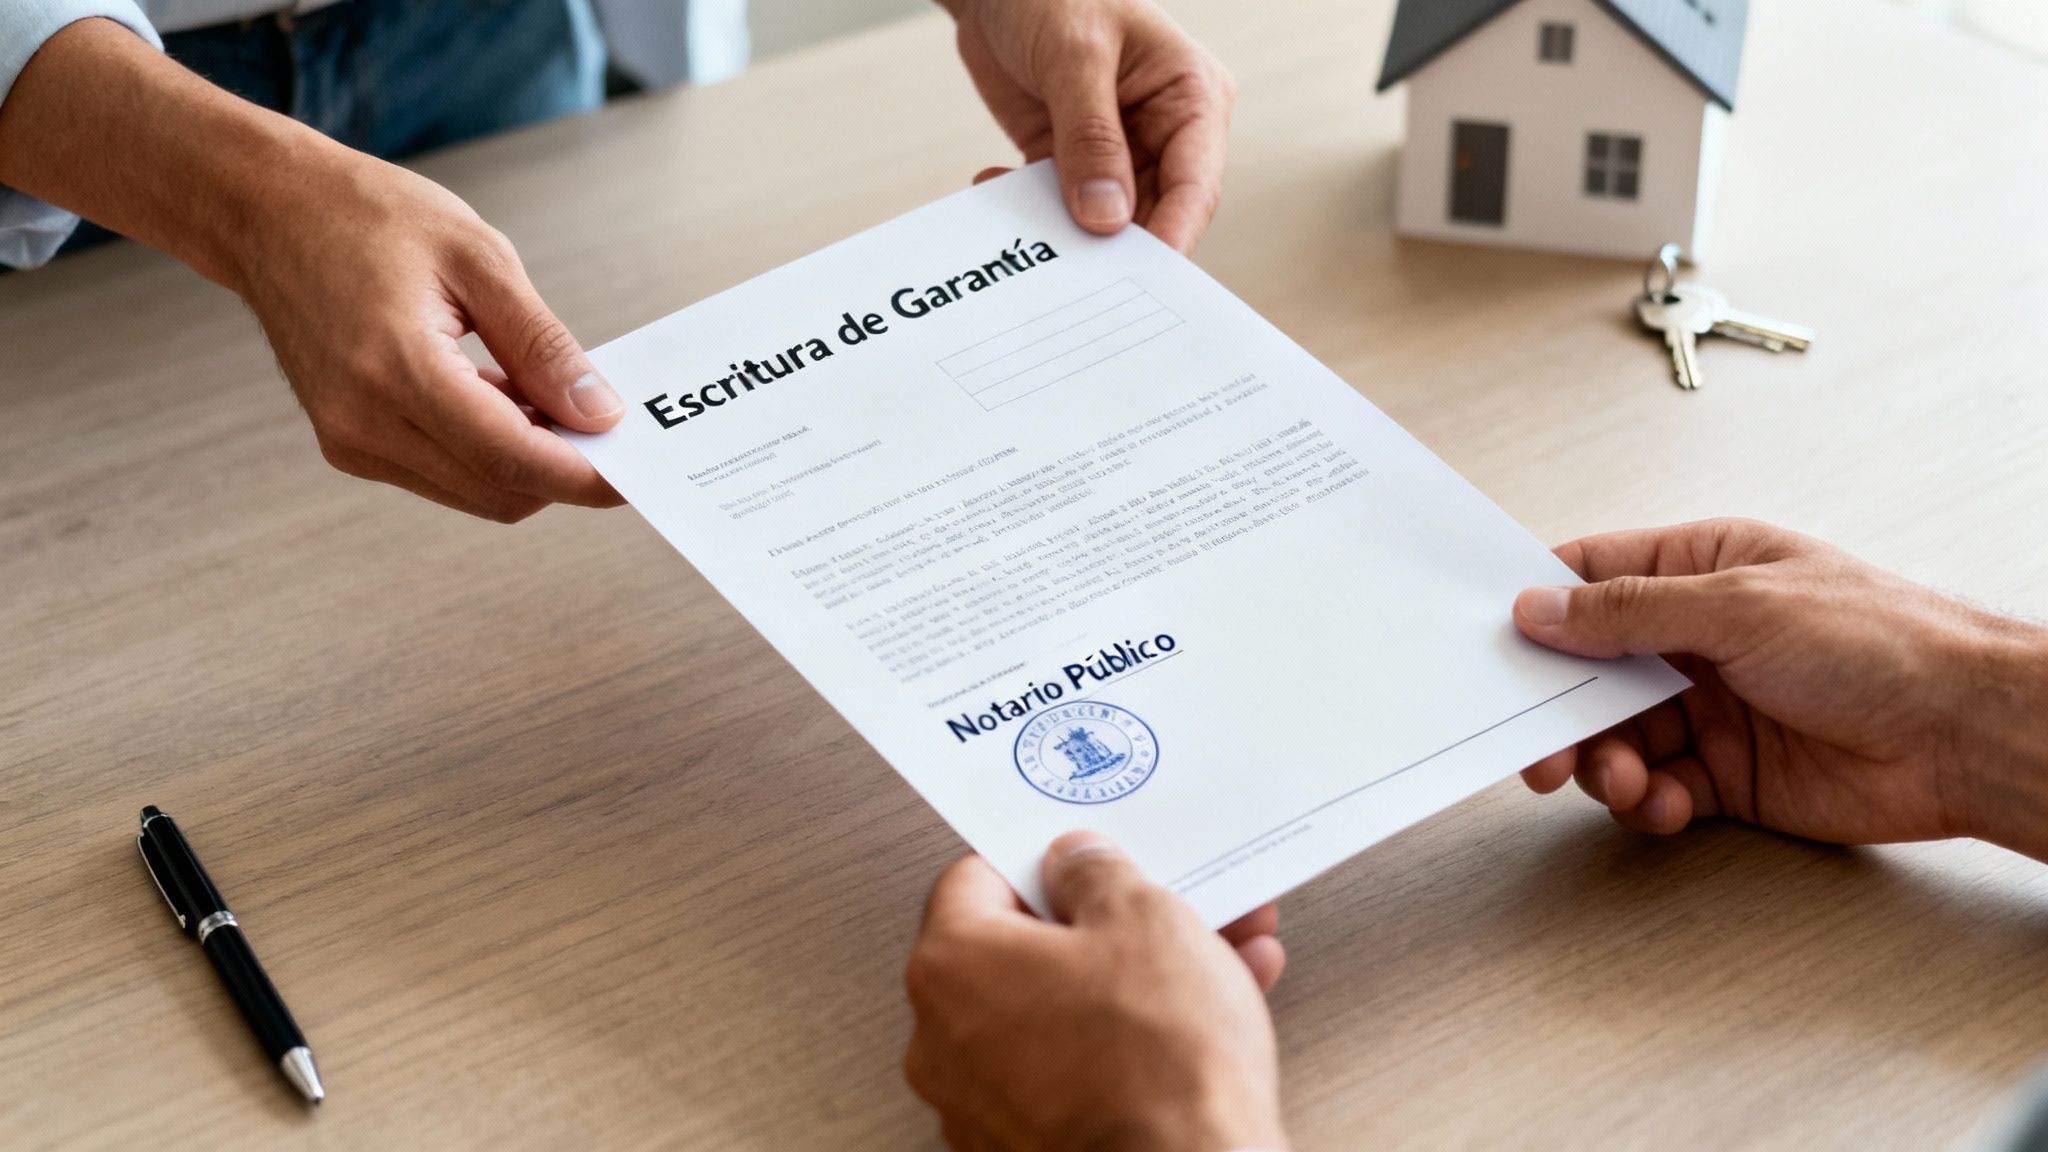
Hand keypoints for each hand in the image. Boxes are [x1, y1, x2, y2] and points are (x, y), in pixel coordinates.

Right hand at [236, 149, 624, 521]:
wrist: (266, 211)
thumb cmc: (367, 216)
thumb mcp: (479, 259)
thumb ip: (543, 345)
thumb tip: (598, 412)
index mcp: (397, 371)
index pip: (513, 459)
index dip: (584, 474)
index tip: (635, 468)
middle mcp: (364, 423)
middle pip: (499, 491)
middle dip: (562, 470)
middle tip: (604, 421)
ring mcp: (350, 440)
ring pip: (474, 492)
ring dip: (525, 462)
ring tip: (548, 395)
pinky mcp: (348, 444)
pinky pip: (441, 475)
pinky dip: (486, 452)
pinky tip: (501, 397)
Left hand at [904, 833, 1288, 1150]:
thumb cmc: (1158, 1062)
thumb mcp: (1144, 917)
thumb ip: (1096, 873)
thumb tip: (1077, 863)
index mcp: (951, 965)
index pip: (974, 880)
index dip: (1040, 862)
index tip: (1083, 863)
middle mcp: (945, 1040)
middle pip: (1024, 953)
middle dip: (1105, 927)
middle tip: (1160, 913)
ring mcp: (980, 1105)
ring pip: (1059, 1014)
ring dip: (1130, 984)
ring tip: (1211, 964)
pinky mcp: (1025, 1146)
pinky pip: (1074, 1071)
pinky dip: (1126, 1045)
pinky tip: (1199, 1025)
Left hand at [941, 0, 1234, 252]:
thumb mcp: (1074, 53)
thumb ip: (1090, 136)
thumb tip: (1106, 218)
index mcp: (1191, 98)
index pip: (1196, 184)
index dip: (1174, 236)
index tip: (1145, 278)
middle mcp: (1161, 132)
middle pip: (1154, 215)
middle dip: (1116, 249)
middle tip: (1077, 279)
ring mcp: (1116, 151)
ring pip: (1104, 222)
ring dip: (1064, 233)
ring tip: (1028, 236)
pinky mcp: (1067, 161)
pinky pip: (1055, 205)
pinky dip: (1027, 209)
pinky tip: (993, 187)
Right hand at [1514, 518, 2047, 855]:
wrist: (1964, 735)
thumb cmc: (1882, 643)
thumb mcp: (1737, 606)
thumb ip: (1628, 612)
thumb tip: (1540, 608)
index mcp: (1703, 568)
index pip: (1595, 577)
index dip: (1540, 607)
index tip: (1496, 644)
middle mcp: (1700, 637)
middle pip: (1592, 670)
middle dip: (1560, 710)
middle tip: (1539, 748)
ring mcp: (1712, 706)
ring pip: (1616, 736)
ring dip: (1604, 764)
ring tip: (1620, 780)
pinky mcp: (1729, 774)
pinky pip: (1658, 788)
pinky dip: (1648, 802)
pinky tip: (1664, 804)